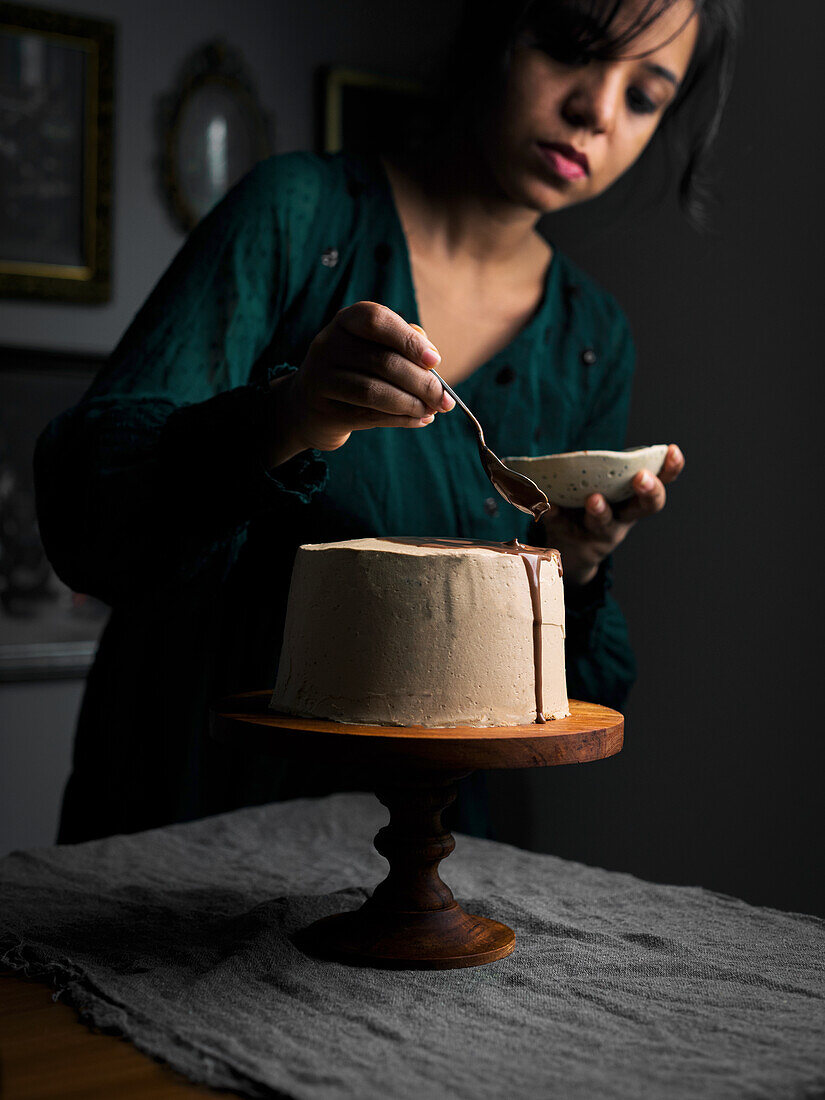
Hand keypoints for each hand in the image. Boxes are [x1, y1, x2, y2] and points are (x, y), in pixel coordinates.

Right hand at [273, 302, 453, 455]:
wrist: (309, 404)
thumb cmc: (356, 369)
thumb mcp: (375, 347)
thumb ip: (404, 345)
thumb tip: (432, 362)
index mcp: (346, 321)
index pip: (376, 320)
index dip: (408, 339)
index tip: (435, 360)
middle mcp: (328, 344)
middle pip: (382, 361)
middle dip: (421, 382)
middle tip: (444, 399)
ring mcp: (321, 377)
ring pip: (373, 392)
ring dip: (411, 404)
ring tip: (433, 411)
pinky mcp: (323, 409)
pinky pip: (368, 416)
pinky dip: (400, 420)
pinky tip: (420, 420)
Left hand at [540, 444, 684, 586]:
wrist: (569, 549)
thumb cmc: (591, 508)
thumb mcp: (604, 490)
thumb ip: (605, 470)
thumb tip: (590, 450)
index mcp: (633, 501)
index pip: (659, 485)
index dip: (670, 470)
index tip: (673, 450)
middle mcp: (622, 519)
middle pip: (644, 507)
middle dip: (647, 491)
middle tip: (641, 478)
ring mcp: (598, 532)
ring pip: (604, 523)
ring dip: (600, 510)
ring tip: (594, 499)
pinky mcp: (569, 537)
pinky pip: (560, 524)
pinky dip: (554, 513)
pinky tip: (550, 505)